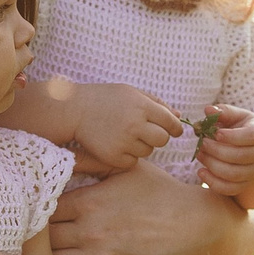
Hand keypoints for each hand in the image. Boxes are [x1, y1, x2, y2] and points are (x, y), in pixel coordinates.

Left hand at [49, 162, 250, 254]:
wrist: (192, 225)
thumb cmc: (160, 192)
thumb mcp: (126, 168)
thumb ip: (91, 161)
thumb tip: (62, 154)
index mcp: (89, 202)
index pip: (44, 207)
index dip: (37, 208)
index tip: (37, 209)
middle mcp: (89, 231)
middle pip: (44, 237)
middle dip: (37, 234)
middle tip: (34, 233)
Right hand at [70, 84, 185, 173]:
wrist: (74, 111)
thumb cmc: (105, 98)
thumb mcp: (131, 93)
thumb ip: (157, 103)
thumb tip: (179, 116)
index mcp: (141, 106)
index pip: (171, 122)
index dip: (175, 127)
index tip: (173, 129)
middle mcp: (134, 124)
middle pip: (163, 140)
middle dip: (159, 137)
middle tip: (148, 132)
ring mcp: (123, 142)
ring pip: (147, 151)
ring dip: (142, 145)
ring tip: (125, 134)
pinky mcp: (113, 157)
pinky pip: (132, 161)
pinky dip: (128, 155)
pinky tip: (116, 143)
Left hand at [194, 106, 253, 198]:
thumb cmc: (244, 128)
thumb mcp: (238, 115)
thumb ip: (223, 112)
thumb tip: (208, 110)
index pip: (251, 136)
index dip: (233, 136)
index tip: (216, 133)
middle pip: (240, 156)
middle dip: (217, 151)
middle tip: (202, 143)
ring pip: (234, 174)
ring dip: (213, 165)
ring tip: (200, 155)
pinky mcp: (246, 184)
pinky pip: (230, 189)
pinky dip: (213, 183)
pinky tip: (201, 172)